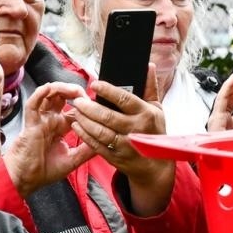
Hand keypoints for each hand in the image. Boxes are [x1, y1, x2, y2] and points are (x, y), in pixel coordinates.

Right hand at [2, 82, 95, 197]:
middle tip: (86, 94)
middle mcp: (51, 120)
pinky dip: (40, 94)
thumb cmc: (44, 171)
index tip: (96, 106)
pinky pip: (33, 104)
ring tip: (73, 90)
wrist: (25, 180)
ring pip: (49, 95)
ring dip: (61, 88)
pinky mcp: (31, 123)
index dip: (86, 106)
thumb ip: (87, 151)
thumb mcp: (72, 160)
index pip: (76, 110)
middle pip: (63, 97)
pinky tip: (49, 88)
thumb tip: (105, 143)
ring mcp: (41, 120)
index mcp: (60, 127)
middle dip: (74, 92)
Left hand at [69, 72, 173, 213]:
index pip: (124, 99)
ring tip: (76, 111)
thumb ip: (150, 87)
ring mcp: (124, 145)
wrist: (155, 166)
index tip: (94, 84)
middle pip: (108, 116)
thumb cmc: (155, 132)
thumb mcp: (156, 108)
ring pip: (100, 131)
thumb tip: (148, 65)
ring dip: (85, 120)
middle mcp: (134, 130)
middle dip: (89, 107)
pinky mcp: (115, 157)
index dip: (108, 91)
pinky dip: (85, 135)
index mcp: (145, 114)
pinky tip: (77, 126)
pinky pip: (96, 145)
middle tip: (78, 99)